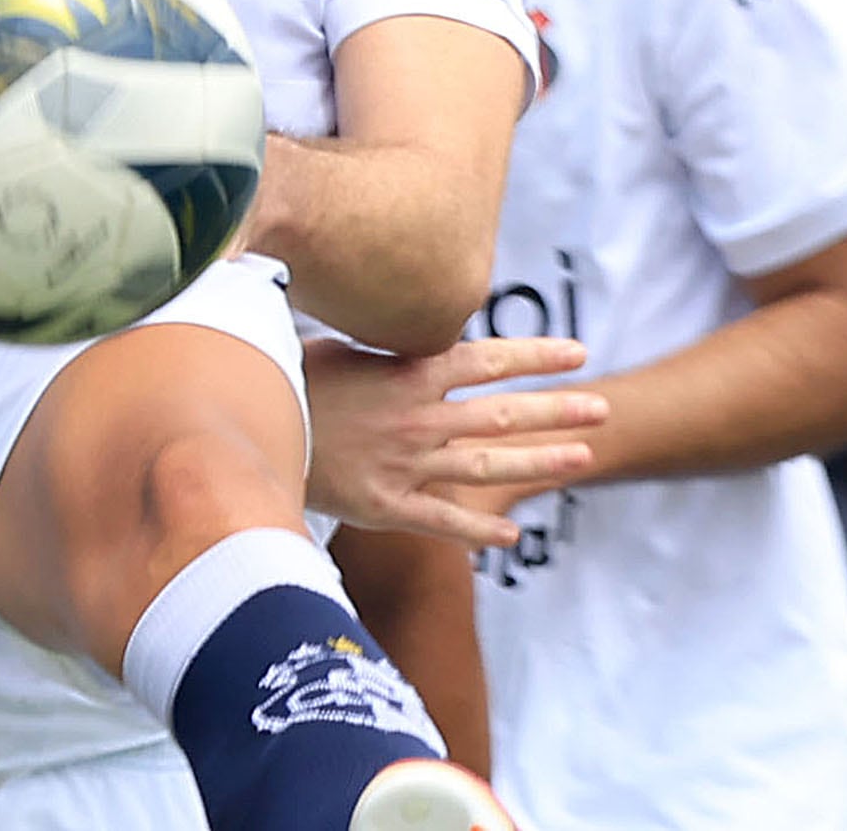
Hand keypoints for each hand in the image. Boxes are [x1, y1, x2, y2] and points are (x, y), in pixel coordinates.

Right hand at [305, 334, 607, 547]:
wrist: (244, 434)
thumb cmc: (282, 380)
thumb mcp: (333, 345)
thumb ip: (379, 343)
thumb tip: (396, 311)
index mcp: (407, 375)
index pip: (488, 360)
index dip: (537, 356)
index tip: (578, 352)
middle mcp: (418, 420)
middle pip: (503, 414)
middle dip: (558, 410)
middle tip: (602, 408)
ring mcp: (407, 466)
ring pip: (487, 465)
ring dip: (539, 462)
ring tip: (584, 458)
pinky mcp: (387, 507)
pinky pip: (444, 521)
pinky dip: (479, 529)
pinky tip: (512, 535)